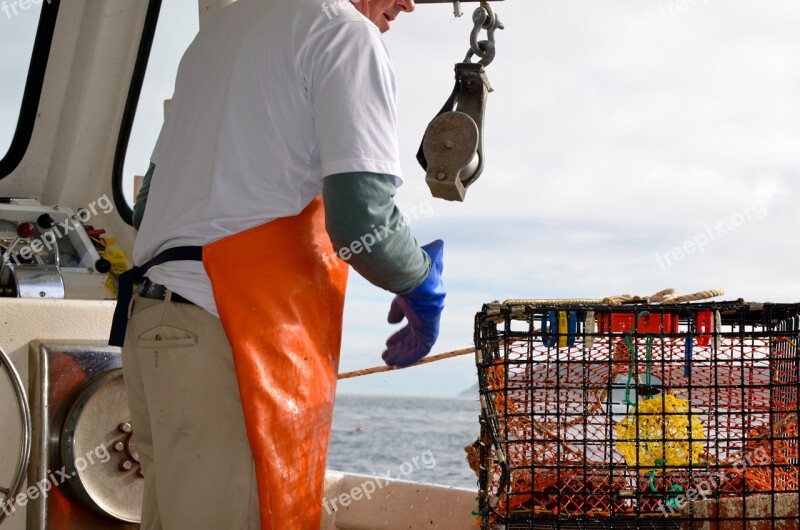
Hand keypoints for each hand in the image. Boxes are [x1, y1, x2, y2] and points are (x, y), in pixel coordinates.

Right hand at [382, 240, 444, 366]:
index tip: (389, 341)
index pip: (412, 326)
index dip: (400, 335)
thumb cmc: (411, 280)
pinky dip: (409, 358)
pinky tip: (397, 364)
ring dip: (401, 355)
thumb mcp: (401, 293)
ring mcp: (428, 326)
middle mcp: (425, 319)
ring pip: (414, 346)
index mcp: (421, 309)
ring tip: (387, 361)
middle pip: (412, 337)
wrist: (419, 279)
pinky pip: (420, 351)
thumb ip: (397, 307)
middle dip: (399, 346)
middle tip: (386, 353)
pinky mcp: (429, 333)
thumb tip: (390, 321)